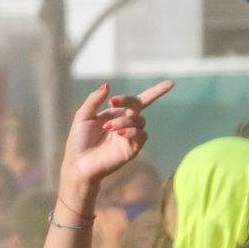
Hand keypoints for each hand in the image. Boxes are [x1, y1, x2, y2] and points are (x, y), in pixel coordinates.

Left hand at [57, 81, 173, 198]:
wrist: (78, 164)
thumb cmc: (79, 141)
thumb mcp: (83, 116)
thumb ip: (94, 100)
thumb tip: (107, 85)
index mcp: (116, 114)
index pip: (138, 101)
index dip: (156, 92)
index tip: (170, 83)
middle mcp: (126, 123)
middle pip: (138, 105)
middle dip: (128, 100)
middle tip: (113, 102)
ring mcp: (130, 136)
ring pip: (139, 120)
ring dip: (124, 120)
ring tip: (107, 127)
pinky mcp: (132, 149)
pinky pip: (142, 135)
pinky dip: (132, 131)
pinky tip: (119, 133)